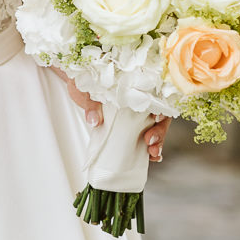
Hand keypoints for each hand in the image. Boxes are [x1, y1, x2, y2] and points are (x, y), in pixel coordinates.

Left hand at [47, 66, 169, 160]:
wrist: (78, 84)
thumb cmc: (86, 81)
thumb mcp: (87, 90)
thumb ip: (91, 104)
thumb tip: (95, 121)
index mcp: (134, 86)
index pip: (156, 96)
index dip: (161, 107)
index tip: (157, 118)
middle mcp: (140, 100)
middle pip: (159, 115)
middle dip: (159, 131)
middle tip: (150, 141)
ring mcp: (136, 115)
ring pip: (154, 128)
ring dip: (156, 143)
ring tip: (152, 154)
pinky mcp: (129, 127)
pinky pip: (142, 138)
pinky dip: (147, 149)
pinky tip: (149, 158)